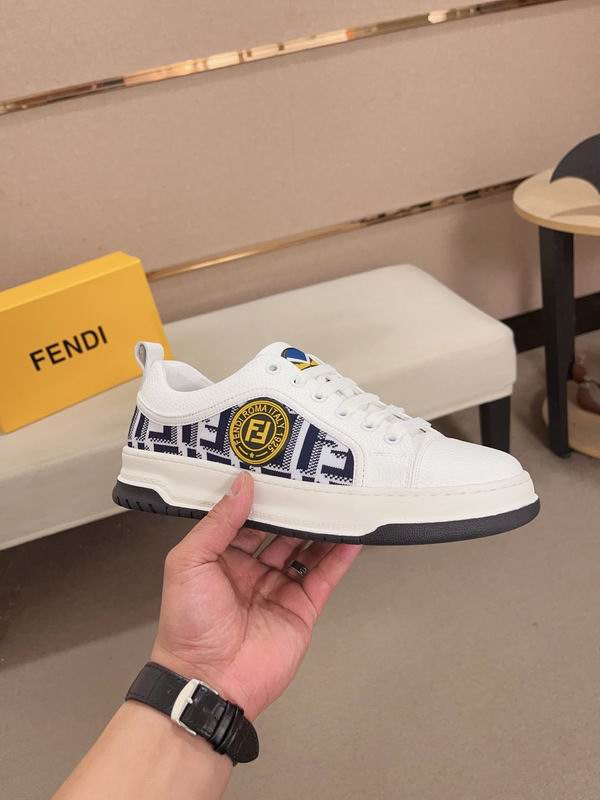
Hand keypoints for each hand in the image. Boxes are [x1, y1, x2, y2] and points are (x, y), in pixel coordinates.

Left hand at [151, 471, 360, 719]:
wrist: (208, 681)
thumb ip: (218, 523)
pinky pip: (323, 576)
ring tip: (338, 499)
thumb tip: (242, 485)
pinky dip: (339, 556)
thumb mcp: (189, 562)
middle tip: (314, 480)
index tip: (278, 470)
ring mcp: (279, 589)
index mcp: (221, 558)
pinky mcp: (302, 608)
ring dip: (321, 527)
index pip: (246, 519)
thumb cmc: (188, 623)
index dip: (262, 497)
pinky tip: (351, 534)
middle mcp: (251, 570)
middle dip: (295, 509)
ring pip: (306, 550)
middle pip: (280, 532)